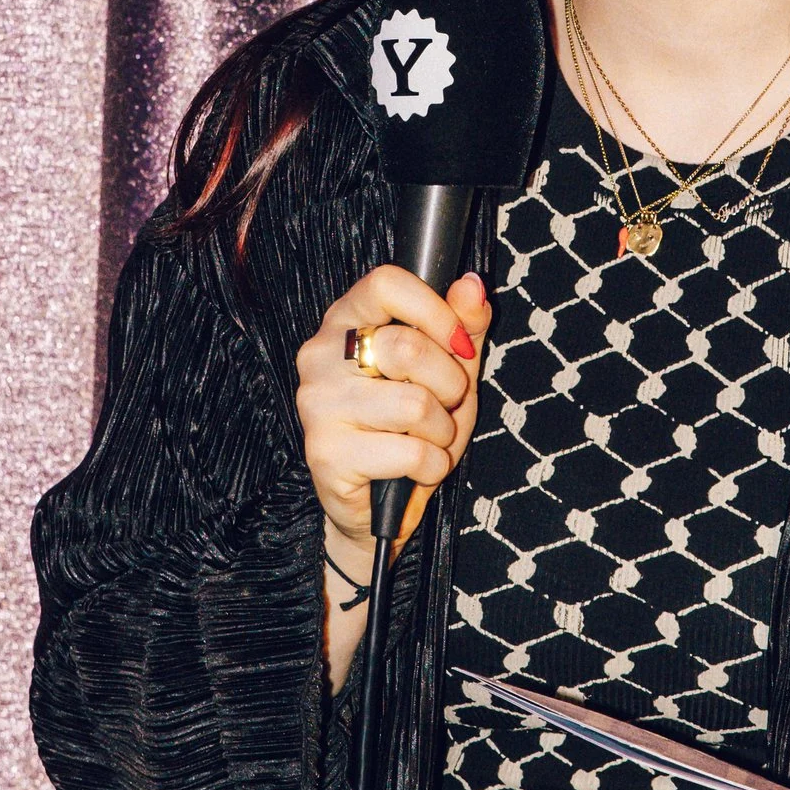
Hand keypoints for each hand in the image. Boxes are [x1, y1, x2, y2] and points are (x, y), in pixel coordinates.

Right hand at [295, 265, 492, 569]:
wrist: (380, 505)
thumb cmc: (412, 428)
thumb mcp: (448, 370)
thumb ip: (463, 326)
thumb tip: (471, 283)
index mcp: (345, 321)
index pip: (386, 284)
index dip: (436, 311)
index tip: (459, 344)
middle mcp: (320, 356)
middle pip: (407, 347)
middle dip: (450, 385)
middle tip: (445, 406)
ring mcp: (317, 405)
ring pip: (413, 404)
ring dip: (442, 431)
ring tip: (429, 440)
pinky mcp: (325, 454)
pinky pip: (409, 453)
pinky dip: (432, 466)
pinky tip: (417, 470)